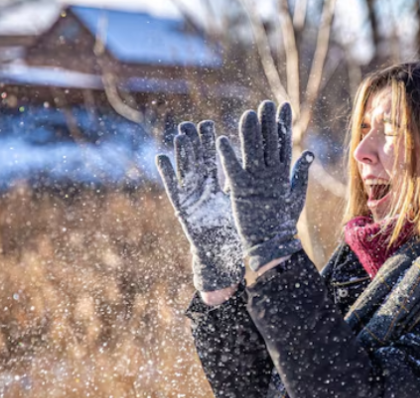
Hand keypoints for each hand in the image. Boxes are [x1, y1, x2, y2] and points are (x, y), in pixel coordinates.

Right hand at [156, 121, 244, 291]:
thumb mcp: (238, 203)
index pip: (211, 159)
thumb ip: (242, 184)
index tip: (207, 124)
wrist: (220, 253)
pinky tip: (162, 158)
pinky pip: (172, 188)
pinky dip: (167, 173)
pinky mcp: (181, 207)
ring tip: (179, 135)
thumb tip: (258, 166)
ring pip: (184, 170)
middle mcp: (200, 188)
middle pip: (195, 160)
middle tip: (188, 123)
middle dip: (191, 142)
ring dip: (181, 153)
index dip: (208, 143)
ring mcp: (189, 195)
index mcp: (215, 185)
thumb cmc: (230, 229)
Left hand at [217, 101, 313, 270]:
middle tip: (265, 103)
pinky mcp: (239, 192)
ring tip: (247, 114)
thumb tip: (308, 153)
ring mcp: (255, 182)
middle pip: (269, 142)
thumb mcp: (296, 195)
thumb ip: (300, 173)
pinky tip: (221, 140)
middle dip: (268, 121)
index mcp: (283, 174)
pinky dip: (226, 155)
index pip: (283, 142)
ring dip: (249, 132)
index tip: (283, 105)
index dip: (283, 123)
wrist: (272, 246)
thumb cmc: (283, 222)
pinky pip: (231, 169)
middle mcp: (270, 175)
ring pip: (252, 151)